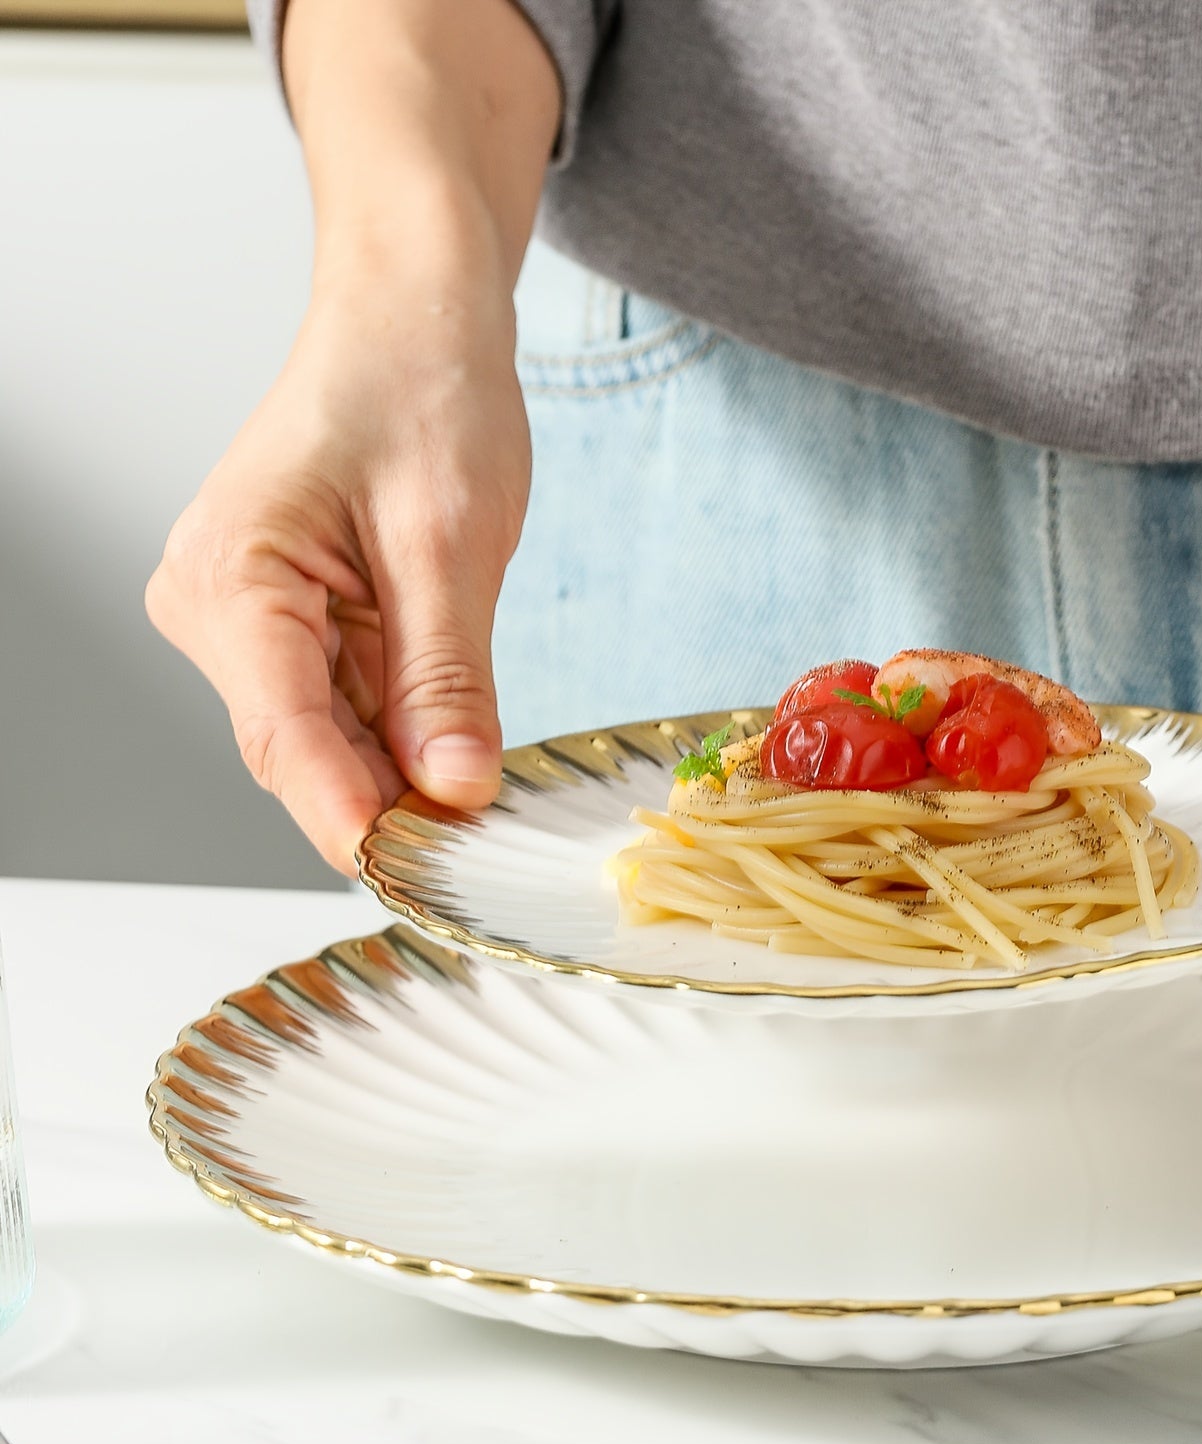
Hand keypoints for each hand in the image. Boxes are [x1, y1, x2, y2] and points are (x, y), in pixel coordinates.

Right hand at [146, 0, 557, 873]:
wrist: (414, 313)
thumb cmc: (420, 388)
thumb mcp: (451, 540)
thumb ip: (448, 676)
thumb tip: (455, 787)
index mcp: (231, 577)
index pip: (285, 735)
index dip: (355, 816)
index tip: (422, 874)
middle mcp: (218, 607)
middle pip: (303, 751)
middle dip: (391, 804)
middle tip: (484, 855)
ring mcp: (251, 621)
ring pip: (331, 740)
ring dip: (404, 775)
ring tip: (486, 805)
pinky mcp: (296, 624)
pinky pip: (350, 706)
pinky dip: (406, 734)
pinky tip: (460, 753)